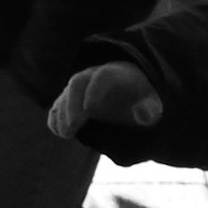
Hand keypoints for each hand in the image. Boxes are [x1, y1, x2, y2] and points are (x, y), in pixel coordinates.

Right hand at [47, 58, 162, 140]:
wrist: (128, 97)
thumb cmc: (141, 101)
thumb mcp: (152, 106)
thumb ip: (149, 110)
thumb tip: (144, 115)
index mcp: (115, 73)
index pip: (102, 76)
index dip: (95, 90)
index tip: (90, 109)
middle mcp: (93, 75)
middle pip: (76, 82)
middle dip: (72, 103)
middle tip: (74, 125)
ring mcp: (78, 87)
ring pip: (64, 94)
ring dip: (62, 115)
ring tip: (67, 134)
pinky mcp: (68, 100)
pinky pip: (57, 106)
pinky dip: (55, 118)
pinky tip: (60, 133)